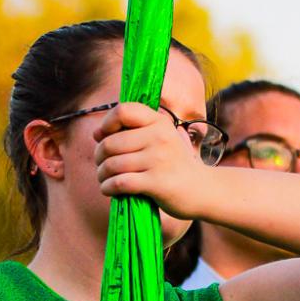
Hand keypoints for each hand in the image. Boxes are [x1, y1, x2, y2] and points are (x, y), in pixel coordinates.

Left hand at [94, 102, 205, 218]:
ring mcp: (159, 159)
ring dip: (101, 174)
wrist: (202, 190)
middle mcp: (159, 137)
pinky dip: (108, 187)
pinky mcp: (157, 182)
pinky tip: (109, 190)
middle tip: (101, 165)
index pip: (124, 110)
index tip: (103, 137)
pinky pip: (120, 183)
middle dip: (99, 156)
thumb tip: (97, 134)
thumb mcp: (160, 140)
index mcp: (159, 122)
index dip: (106, 123)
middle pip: (111, 142)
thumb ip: (132, 133)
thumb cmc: (174, 164)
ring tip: (104, 179)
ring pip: (112, 164)